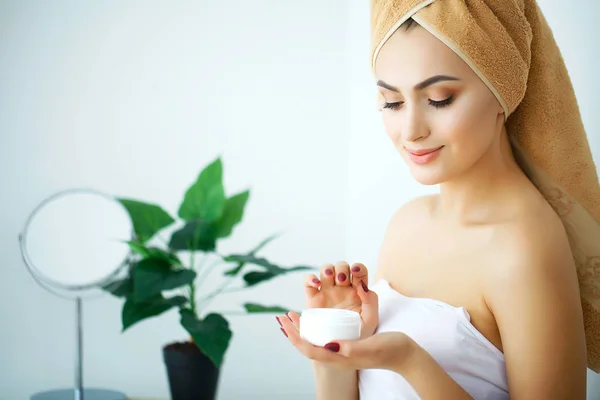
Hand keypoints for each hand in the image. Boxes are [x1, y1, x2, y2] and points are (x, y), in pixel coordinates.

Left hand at [277, 311, 415, 372]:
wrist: (405, 355)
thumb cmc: (390, 350)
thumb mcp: (371, 347)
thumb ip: (352, 348)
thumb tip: (329, 346)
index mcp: (341, 358)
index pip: (311, 350)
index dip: (296, 337)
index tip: (286, 323)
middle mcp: (338, 355)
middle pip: (308, 346)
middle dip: (293, 332)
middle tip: (281, 317)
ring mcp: (342, 350)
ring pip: (315, 341)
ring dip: (301, 329)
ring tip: (292, 315)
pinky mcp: (348, 344)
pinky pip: (324, 336)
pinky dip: (315, 327)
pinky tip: (313, 319)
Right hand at [304, 261, 377, 337]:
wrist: (340, 349)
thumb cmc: (357, 334)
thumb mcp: (370, 319)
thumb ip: (371, 301)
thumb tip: (361, 285)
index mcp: (357, 290)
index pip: (359, 270)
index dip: (358, 267)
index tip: (356, 272)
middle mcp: (342, 288)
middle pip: (341, 266)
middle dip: (342, 269)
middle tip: (342, 281)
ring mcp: (327, 291)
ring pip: (326, 269)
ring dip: (328, 270)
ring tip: (331, 279)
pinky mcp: (313, 298)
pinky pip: (308, 282)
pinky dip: (310, 278)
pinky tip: (316, 284)